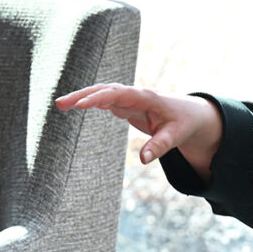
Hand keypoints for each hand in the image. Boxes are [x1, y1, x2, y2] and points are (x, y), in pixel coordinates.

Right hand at [55, 84, 221, 179]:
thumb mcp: (176, 135)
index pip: (118, 94)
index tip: (81, 105)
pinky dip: (89, 102)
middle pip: (104, 90)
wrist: (192, 115)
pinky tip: (75, 107)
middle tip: (60, 103)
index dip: (99, 98)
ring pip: (101, 94)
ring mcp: (128, 100)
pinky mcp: (126, 107)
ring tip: (60, 105)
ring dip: (82, 98)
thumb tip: (143, 160)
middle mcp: (134, 95)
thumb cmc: (184, 123)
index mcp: (145, 97)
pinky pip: (104, 101)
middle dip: (82, 95)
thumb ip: (160, 146)